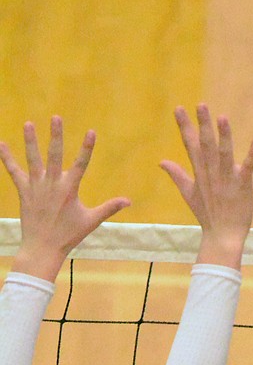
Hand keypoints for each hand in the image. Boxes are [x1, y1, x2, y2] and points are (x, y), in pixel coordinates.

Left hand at [0, 117, 129, 280]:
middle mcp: (52, 184)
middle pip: (55, 155)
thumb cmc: (69, 234)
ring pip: (33, 159)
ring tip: (29, 123)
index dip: (87, 147)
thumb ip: (109, 208)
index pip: (81, 163)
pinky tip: (2, 144)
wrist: (43, 247)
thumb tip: (129, 201)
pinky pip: (14, 172)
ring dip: (30, 141)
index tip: (91, 132)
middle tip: (56, 117)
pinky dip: (7, 158)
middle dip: (56, 136)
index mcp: (70, 189)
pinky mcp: (24, 191)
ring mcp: (36, 186)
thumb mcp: (91, 220)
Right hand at [161, 106, 252, 269]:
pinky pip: (248, 168)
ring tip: (222, 117)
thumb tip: (161, 161)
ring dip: (224, 136)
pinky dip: (252, 155)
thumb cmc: (207, 214)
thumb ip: (177, 175)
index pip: (190, 145)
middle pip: (205, 146)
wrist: (222, 236)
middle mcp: (211, 174)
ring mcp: (227, 180)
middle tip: (201, 104)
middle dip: (202, 125)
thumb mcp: (188, 194)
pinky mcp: (242, 186)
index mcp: (199, 173)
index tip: (179, 108)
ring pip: (224, 154)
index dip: (185, 126)